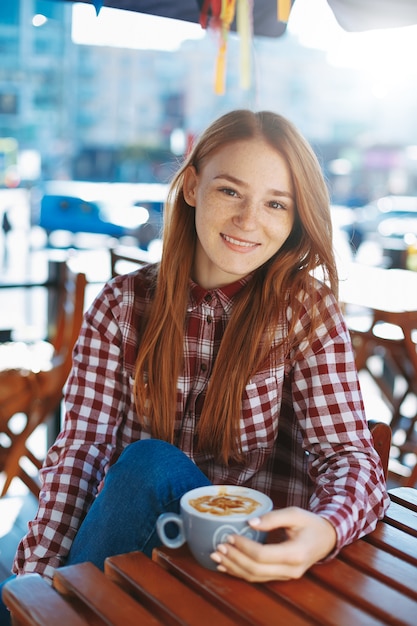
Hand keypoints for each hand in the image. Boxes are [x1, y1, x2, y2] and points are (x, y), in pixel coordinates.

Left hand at [210, 507, 336, 581]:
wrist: (326, 538)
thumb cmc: (310, 523)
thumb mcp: (294, 513)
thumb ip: (272, 518)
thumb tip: (249, 522)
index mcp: (295, 553)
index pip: (263, 555)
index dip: (244, 547)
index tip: (230, 535)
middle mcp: (291, 570)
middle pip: (256, 570)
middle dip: (234, 559)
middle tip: (218, 547)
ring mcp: (286, 576)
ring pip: (255, 577)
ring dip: (234, 568)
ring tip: (216, 557)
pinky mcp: (281, 575)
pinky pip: (258, 577)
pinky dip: (240, 572)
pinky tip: (226, 566)